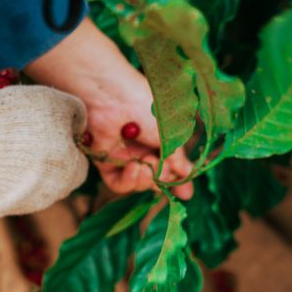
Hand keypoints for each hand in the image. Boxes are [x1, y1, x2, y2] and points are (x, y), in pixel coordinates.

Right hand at [0, 85, 88, 216]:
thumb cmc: (17, 120)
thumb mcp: (56, 101)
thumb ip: (75, 113)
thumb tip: (77, 125)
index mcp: (73, 173)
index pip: (79, 161)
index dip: (65, 142)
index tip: (47, 126)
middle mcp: (52, 196)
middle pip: (55, 175)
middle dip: (43, 157)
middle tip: (23, 132)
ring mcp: (21, 206)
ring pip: (27, 183)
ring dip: (19, 166)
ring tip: (1, 141)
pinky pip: (1, 189)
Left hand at [25, 18, 193, 198]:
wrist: (113, 96)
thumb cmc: (145, 106)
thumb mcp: (169, 134)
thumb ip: (176, 157)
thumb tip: (187, 174)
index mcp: (161, 136)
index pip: (172, 164)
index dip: (179, 180)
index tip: (186, 194)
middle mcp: (143, 146)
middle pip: (155, 177)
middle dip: (162, 180)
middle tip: (164, 173)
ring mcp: (124, 154)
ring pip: (138, 182)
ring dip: (145, 181)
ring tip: (146, 168)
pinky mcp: (104, 159)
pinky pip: (117, 181)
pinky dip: (127, 181)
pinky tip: (134, 169)